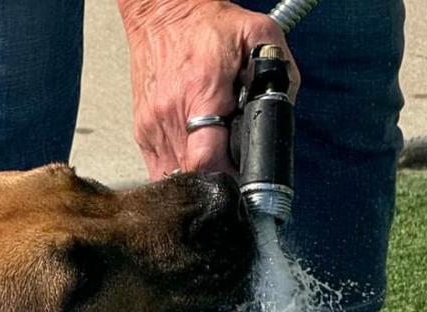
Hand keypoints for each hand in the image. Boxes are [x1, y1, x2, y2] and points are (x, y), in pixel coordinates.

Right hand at [118, 0, 297, 179]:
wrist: (163, 14)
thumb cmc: (206, 25)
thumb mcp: (258, 36)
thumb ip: (279, 73)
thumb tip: (284, 111)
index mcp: (201, 93)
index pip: (206, 159)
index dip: (226, 178)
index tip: (239, 179)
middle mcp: (171, 114)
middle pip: (192, 175)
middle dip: (215, 180)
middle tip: (231, 173)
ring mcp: (153, 126)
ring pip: (174, 178)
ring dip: (196, 178)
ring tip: (212, 164)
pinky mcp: (142, 132)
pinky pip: (159, 168)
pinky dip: (178, 170)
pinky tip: (192, 157)